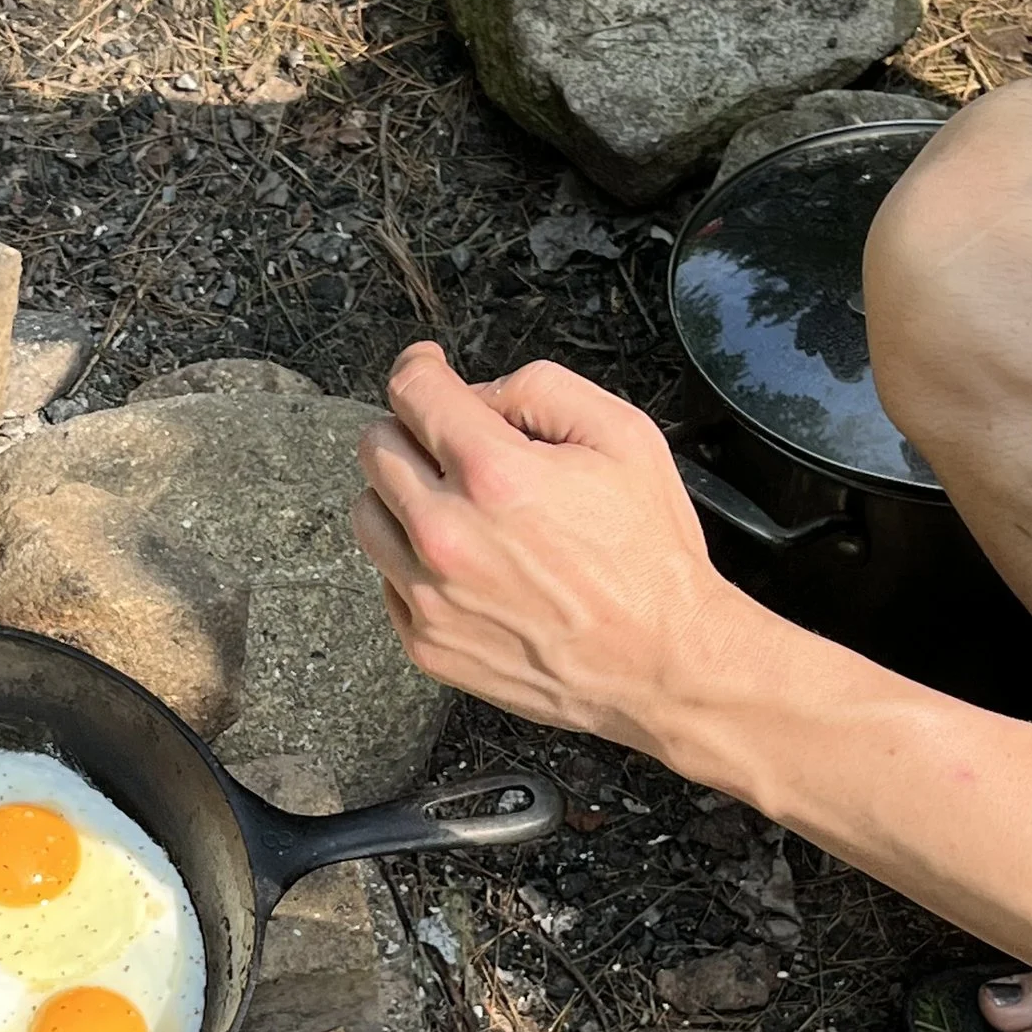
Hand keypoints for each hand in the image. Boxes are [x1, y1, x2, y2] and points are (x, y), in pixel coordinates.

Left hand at [351, 343, 749, 750]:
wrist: (663, 662)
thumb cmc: (650, 556)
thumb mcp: (622, 435)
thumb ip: (537, 390)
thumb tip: (474, 394)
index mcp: (494, 475)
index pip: (411, 393)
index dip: (419, 368)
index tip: (426, 370)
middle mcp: (448, 535)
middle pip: (376, 447)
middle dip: (412, 430)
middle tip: (452, 444)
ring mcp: (430, 596)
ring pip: (368, 513)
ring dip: (402, 496)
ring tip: (458, 506)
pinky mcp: (427, 644)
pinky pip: (386, 580)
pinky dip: (414, 562)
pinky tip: (468, 563)